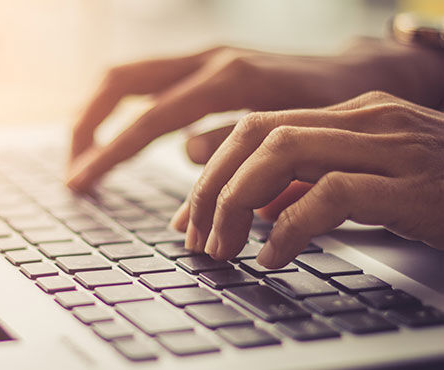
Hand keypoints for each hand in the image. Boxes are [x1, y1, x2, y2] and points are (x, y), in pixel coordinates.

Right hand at [66, 38, 443, 190]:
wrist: (358, 73)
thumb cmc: (333, 109)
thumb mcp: (295, 134)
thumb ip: (238, 143)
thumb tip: (186, 153)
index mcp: (229, 79)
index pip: (150, 118)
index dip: (110, 153)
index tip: (80, 182)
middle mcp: (208, 59)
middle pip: (121, 81)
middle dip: (87, 124)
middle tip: (73, 167)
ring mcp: (203, 57)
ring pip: (128, 76)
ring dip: (98, 114)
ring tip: (84, 155)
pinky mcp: (203, 65)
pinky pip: (148, 82)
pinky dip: (123, 110)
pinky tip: (118, 138)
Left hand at [170, 91, 443, 268]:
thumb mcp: (371, 184)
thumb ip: (313, 186)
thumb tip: (257, 208)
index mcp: (351, 113)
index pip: (257, 127)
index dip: (212, 171)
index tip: (190, 216)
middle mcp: (366, 118)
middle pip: (257, 135)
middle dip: (213, 187)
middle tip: (196, 237)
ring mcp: (391, 146)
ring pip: (282, 153)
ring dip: (237, 203)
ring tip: (223, 247)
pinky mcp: (412, 185)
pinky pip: (330, 195)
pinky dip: (290, 227)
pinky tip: (273, 258)